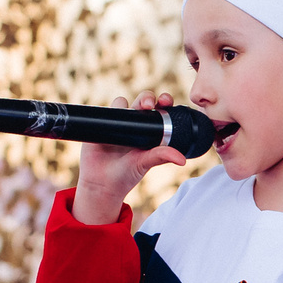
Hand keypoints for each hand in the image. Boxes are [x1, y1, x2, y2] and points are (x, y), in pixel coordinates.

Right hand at [70, 91, 187, 224]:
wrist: (101, 184)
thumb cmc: (126, 175)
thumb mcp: (145, 164)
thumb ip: (162, 157)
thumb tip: (182, 159)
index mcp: (150, 130)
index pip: (159, 109)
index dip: (164, 101)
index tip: (166, 101)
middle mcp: (134, 123)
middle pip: (142, 101)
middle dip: (146, 97)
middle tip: (147, 105)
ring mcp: (117, 123)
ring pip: (121, 103)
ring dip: (124, 103)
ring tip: (126, 113)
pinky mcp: (100, 125)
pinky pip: (102, 112)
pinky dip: (105, 111)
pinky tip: (108, 117)